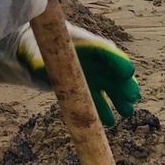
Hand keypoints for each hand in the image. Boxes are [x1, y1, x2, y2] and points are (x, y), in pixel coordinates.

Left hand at [13, 24, 140, 126]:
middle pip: (113, 70)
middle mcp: (91, 58)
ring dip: (119, 99)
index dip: (118, 61)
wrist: (32, 53)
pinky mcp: (85, 87)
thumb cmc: (34, 46)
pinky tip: (108, 122)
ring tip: (126, 112)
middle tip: (133, 97)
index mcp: (83, 43)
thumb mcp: (32, 50)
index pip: (104, 50)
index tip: (128, 72)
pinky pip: (98, 99)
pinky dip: (104, 110)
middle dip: (125, 83)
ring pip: (110, 86)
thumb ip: (36, 57)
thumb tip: (35, 66)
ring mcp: (91, 73)